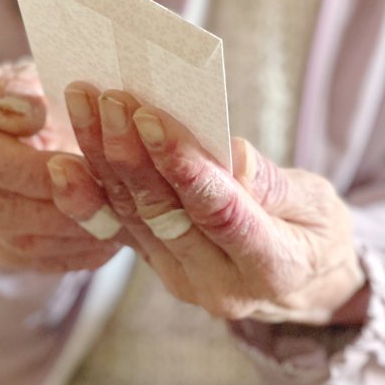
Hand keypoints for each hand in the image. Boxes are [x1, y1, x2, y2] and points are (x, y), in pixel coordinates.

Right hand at [0, 63, 122, 272]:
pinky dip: (67, 255)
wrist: (26, 119)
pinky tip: (103, 245)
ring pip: (11, 239)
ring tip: (116, 230)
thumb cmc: (44, 91)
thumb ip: (28, 91)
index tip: (88, 170)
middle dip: (63, 210)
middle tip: (114, 210)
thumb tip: (26, 111)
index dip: (38, 171)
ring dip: (70, 239)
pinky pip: (20, 259)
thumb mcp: (41, 75)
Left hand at [48, 83, 368, 323]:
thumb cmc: (319, 234)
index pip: (220, 216)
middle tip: (106, 98)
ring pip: (132, 218)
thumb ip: (274, 184)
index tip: (152, 120)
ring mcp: (182, 281)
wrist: (306, 286)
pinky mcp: (159, 266)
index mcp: (273, 270)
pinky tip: (64, 162)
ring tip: (83, 106)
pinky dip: (89, 195)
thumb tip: (227, 154)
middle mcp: (218, 286)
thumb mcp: (320, 206)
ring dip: (102, 160)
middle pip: (163, 215)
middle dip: (129, 154)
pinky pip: (118, 230)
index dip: (184, 169)